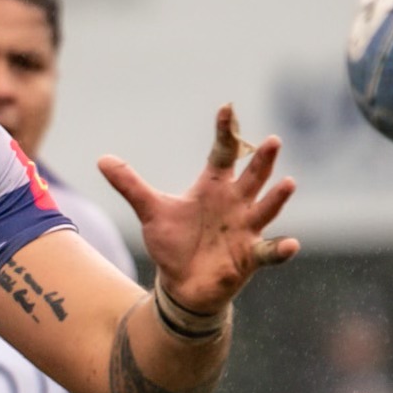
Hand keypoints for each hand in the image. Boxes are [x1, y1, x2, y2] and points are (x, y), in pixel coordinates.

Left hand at [98, 105, 299, 314]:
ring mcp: (245, 229)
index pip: (223, 153)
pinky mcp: (249, 256)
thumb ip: (130, 185)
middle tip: (272, 140)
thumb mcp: (150, 211)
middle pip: (252, 177)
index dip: (226, 132)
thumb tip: (101, 159)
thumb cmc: (172, 244)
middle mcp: (235, 203)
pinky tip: (291, 244)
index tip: (227, 108)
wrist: (181, 284)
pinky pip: (269, 252)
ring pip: (265, 209)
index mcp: (213, 187)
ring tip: (288, 183)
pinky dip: (281, 249)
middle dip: (262, 160)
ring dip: (277, 198)